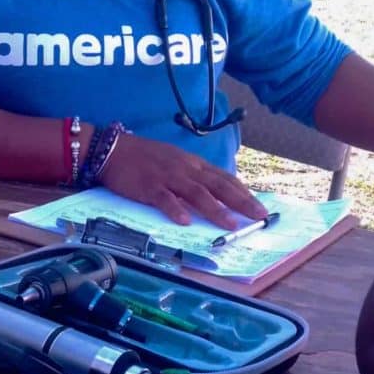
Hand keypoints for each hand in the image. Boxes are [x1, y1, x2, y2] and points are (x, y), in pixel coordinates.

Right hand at [98, 134, 267, 227]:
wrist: (114, 149)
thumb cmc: (145, 158)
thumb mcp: (176, 162)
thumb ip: (194, 177)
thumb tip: (215, 194)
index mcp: (193, 164)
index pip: (224, 179)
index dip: (243, 193)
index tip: (260, 206)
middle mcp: (186, 169)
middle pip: (218, 186)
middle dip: (241, 202)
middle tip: (259, 216)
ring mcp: (168, 177)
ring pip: (196, 193)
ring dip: (215, 209)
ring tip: (231, 224)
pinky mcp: (149, 186)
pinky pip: (164, 199)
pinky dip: (175, 209)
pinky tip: (185, 221)